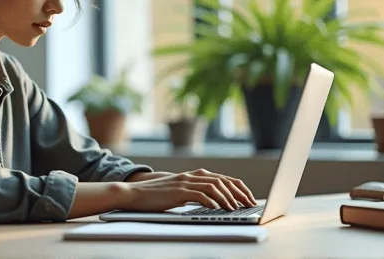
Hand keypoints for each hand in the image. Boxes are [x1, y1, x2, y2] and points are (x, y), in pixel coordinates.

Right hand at [119, 168, 256, 211]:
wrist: (135, 193)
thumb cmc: (156, 196)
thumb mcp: (179, 192)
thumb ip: (195, 193)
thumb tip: (214, 202)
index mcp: (193, 175)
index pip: (222, 178)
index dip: (238, 187)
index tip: (248, 198)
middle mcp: (191, 176)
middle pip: (222, 180)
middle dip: (238, 192)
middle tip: (249, 203)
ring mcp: (185, 182)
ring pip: (214, 186)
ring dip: (228, 198)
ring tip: (236, 208)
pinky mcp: (178, 191)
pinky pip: (200, 194)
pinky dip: (213, 201)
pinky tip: (219, 208)